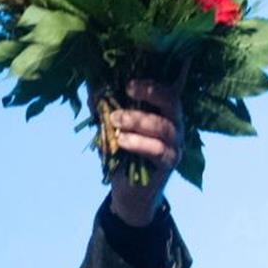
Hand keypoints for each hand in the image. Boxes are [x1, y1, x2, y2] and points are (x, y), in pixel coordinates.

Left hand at [107, 68, 186, 226]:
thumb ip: (104, 110)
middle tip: (127, 88)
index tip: (131, 75)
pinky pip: (158, 150)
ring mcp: (175, 142)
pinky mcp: (170, 162)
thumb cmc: (124, 153)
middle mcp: (174, 122)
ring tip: (115, 120)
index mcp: (162, 109)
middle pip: (172, 101)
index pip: (166, 87)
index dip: (154, 78)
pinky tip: (122, 141)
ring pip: (163, 126)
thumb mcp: (110, 128)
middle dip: (150, 92)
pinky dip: (139, 143)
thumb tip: (92, 90)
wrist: (129, 191)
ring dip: (138, 120)